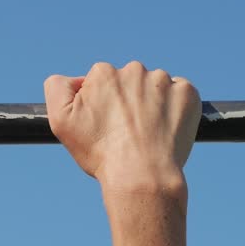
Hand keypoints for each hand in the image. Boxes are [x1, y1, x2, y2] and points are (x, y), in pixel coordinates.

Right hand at [43, 61, 199, 190]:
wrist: (140, 175)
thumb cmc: (99, 152)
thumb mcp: (59, 120)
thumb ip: (56, 88)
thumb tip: (73, 78)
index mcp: (104, 73)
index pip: (100, 82)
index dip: (100, 104)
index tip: (103, 125)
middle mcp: (134, 70)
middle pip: (128, 82)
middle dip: (127, 101)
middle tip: (125, 132)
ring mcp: (164, 81)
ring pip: (154, 88)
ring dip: (151, 103)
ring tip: (146, 133)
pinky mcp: (188, 94)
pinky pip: (180, 94)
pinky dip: (175, 107)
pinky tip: (166, 128)